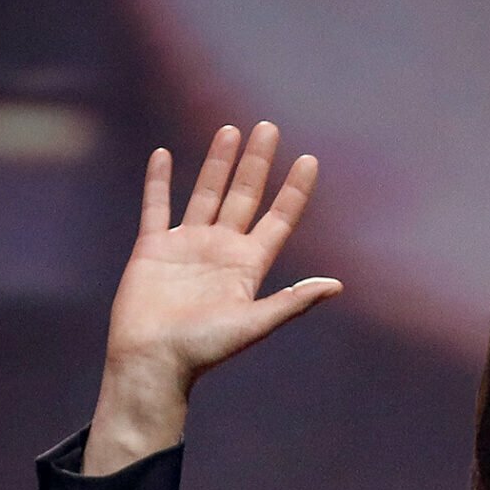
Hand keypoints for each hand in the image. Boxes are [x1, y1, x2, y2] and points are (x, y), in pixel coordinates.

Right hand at [84, 123, 340, 473]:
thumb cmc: (204, 349)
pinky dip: (159, 182)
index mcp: (248, 267)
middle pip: (244, 196)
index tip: (309, 159)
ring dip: (218, 163)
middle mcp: (221, 251)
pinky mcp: (153, 249)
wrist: (153, 362)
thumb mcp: (254, 324)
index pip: (278, 220)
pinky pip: (157, 207)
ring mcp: (187, 247)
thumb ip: (292, 302)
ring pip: (206, 194)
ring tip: (230, 130)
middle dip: (257, 163)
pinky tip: (164, 155)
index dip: (294, 190)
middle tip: (269, 127)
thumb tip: (337, 286)